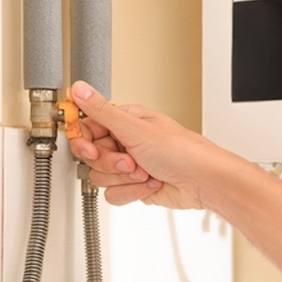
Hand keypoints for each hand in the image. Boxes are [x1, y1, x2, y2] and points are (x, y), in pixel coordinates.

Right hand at [68, 81, 221, 209]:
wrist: (203, 181)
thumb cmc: (181, 151)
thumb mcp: (135, 129)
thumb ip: (102, 111)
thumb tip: (79, 88)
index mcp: (124, 121)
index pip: (88, 128)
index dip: (84, 141)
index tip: (89, 148)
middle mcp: (125, 142)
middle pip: (92, 156)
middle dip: (110, 163)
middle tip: (129, 161)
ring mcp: (129, 166)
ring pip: (101, 177)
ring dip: (124, 179)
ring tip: (145, 171)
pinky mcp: (133, 186)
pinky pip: (113, 194)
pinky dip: (131, 192)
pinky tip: (149, 184)